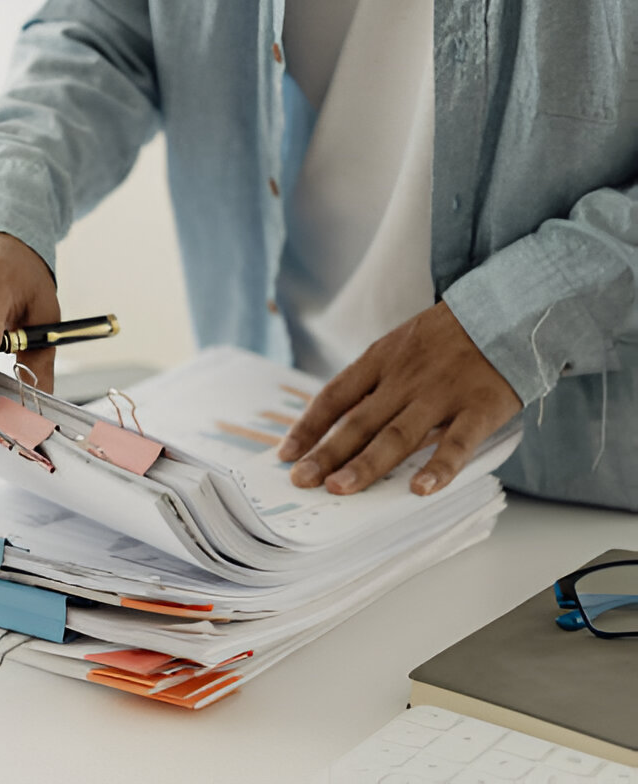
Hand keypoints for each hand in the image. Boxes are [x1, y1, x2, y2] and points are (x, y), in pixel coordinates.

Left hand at [277, 302, 521, 495]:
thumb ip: (374, 380)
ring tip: (340, 489)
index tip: (285, 454)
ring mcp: (442, 393)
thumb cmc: (450, 336)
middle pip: (359, 422)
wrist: (512, 307)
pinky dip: (441, 467)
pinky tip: (421, 490)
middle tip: (301, 481)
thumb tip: (336, 422)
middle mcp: (405, 378)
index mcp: (382, 360)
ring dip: (367, 464)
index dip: (308, 426)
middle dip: (326, 453)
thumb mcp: (402, 344)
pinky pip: (458, 442)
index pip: (335, 396)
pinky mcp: (480, 407)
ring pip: (398, 435)